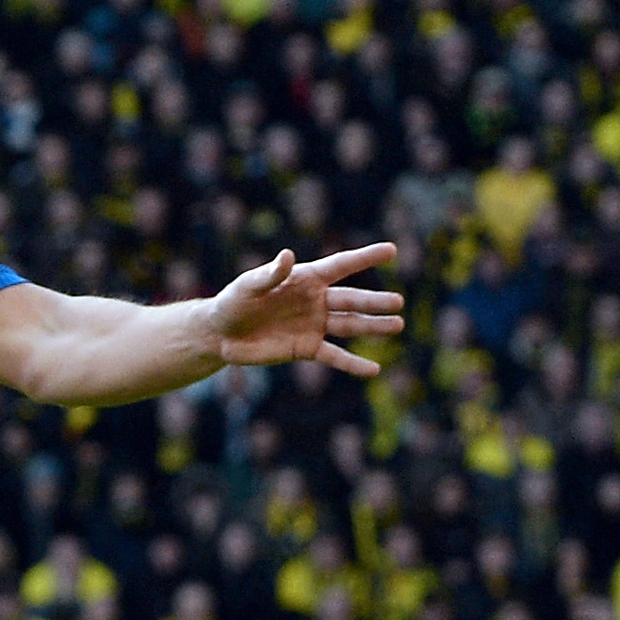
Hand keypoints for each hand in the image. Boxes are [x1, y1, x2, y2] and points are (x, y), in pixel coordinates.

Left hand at [205, 243, 403, 378]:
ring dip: (373, 326)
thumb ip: (269, 274)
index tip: (391, 250)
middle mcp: (315, 301)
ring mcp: (313, 325)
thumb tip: (287, 255)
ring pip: (349, 325)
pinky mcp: (305, 349)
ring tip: (398, 326)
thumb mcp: (247, 286)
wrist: (220, 335)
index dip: (365, 258)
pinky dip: (353, 364)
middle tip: (399, 302)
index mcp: (305, 278)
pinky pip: (334, 356)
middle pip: (351, 300)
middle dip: (374, 302)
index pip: (340, 266)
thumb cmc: (233, 302)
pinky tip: (374, 369)